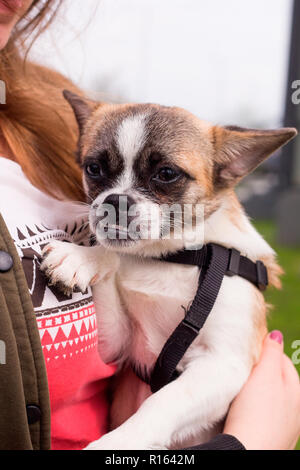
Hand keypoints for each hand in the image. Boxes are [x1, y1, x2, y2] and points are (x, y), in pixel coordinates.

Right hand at [224, 331, 299, 449]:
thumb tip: (276, 335)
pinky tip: (243, 411)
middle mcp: (296, 410)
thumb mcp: (265, 375)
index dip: (264, 351)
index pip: (282, 359)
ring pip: (270, 398)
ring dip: (257, 391)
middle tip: (241, 369)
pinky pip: (263, 415)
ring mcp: (284, 426)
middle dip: (260, 372)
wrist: (246, 452)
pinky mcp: (271, 439)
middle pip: (276, 379)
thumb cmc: (257, 414)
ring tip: (240, 390)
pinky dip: (254, 409)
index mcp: (297, 390)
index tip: (247, 350)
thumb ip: (271, 353)